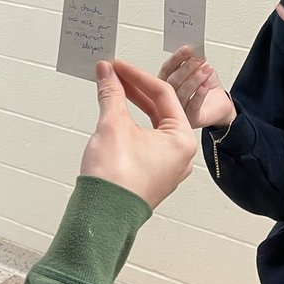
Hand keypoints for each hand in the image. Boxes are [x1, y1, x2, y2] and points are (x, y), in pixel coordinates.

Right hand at [80, 59, 197, 208]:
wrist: (101, 217)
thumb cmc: (115, 177)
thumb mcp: (112, 125)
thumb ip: (111, 94)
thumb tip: (106, 71)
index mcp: (182, 140)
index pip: (162, 95)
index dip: (137, 76)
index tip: (117, 66)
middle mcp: (181, 155)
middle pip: (160, 110)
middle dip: (135, 90)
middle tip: (113, 74)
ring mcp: (167, 168)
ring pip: (152, 127)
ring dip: (132, 107)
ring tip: (113, 91)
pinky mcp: (152, 177)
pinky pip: (146, 143)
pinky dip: (132, 127)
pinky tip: (116, 117)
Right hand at [158, 46, 235, 130]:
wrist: (221, 105)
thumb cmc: (207, 87)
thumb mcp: (200, 68)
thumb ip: (193, 60)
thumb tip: (192, 51)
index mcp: (165, 84)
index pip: (166, 70)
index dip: (176, 58)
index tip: (187, 49)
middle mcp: (168, 99)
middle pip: (171, 82)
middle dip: (186, 68)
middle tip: (198, 58)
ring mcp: (178, 112)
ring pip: (182, 94)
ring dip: (195, 79)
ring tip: (207, 69)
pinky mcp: (192, 120)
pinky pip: (193, 107)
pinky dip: (200, 93)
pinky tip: (206, 84)